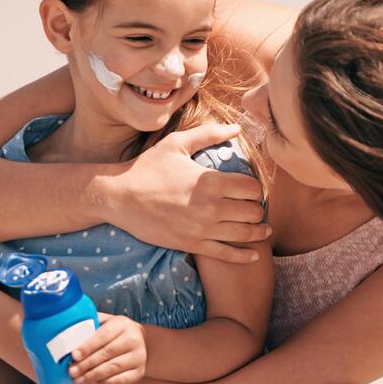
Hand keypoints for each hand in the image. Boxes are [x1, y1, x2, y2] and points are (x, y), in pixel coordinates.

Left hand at [68, 313, 145, 383]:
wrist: (139, 340)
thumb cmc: (116, 331)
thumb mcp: (106, 322)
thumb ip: (91, 325)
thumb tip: (70, 333)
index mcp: (123, 324)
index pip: (103, 335)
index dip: (88, 346)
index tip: (74, 355)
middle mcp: (134, 339)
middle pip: (107, 352)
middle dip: (87, 364)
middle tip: (72, 371)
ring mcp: (139, 356)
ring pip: (113, 367)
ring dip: (93, 375)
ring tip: (79, 379)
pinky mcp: (139, 371)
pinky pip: (120, 380)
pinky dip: (104, 382)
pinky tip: (92, 382)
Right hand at [111, 123, 270, 263]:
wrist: (119, 196)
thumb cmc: (147, 167)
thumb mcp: (177, 144)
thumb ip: (209, 134)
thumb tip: (237, 127)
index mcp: (211, 181)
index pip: (252, 188)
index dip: (257, 188)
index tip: (253, 189)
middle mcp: (211, 207)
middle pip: (253, 212)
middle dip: (257, 209)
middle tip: (255, 207)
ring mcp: (202, 229)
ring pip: (245, 234)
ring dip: (257, 231)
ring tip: (263, 229)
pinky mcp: (192, 245)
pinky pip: (227, 255)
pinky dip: (244, 256)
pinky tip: (254, 254)